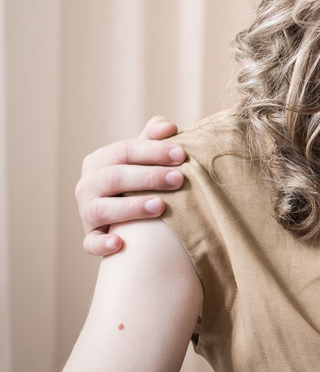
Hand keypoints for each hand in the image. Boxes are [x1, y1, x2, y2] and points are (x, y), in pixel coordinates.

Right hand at [76, 116, 185, 255]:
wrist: (132, 218)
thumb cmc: (143, 179)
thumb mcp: (146, 157)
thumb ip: (155, 138)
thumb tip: (168, 127)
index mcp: (100, 161)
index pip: (124, 151)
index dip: (153, 151)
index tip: (181, 154)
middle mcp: (88, 185)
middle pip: (113, 177)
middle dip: (147, 177)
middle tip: (178, 179)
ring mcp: (87, 212)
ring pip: (101, 209)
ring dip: (131, 207)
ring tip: (160, 206)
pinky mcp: (91, 237)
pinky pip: (91, 243)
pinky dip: (102, 244)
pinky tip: (119, 243)